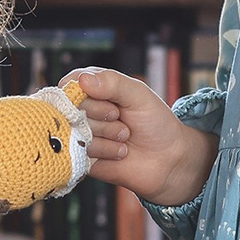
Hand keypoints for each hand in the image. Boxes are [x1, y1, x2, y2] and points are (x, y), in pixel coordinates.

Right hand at [71, 67, 216, 205]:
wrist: (169, 158)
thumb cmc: (154, 121)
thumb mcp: (138, 94)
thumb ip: (112, 82)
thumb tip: (82, 80)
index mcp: (91, 89)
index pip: (70, 85)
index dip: (90, 95)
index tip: (113, 103)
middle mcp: (82, 111)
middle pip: (72, 109)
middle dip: (102, 115)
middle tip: (120, 118)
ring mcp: (81, 135)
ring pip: (76, 131)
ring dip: (108, 134)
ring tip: (124, 136)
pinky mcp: (82, 158)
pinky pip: (80, 153)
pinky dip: (106, 151)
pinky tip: (119, 152)